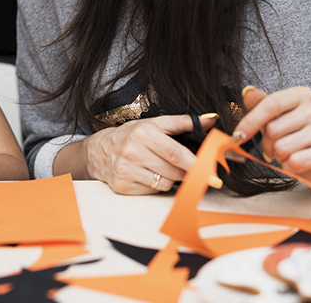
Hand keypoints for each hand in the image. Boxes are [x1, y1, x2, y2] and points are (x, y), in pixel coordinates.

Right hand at [83, 114, 219, 194]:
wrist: (99, 151)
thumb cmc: (131, 135)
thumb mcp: (155, 124)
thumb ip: (183, 122)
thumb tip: (210, 119)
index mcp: (143, 133)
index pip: (175, 153)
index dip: (196, 164)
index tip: (211, 173)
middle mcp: (132, 152)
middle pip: (173, 171)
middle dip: (186, 172)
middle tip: (186, 168)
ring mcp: (126, 170)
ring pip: (165, 183)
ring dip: (170, 178)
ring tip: (161, 168)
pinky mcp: (122, 186)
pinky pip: (152, 191)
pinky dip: (155, 185)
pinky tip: (148, 175)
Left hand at [234, 86, 310, 183]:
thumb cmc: (294, 131)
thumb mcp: (276, 115)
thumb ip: (260, 103)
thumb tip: (248, 92)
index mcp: (303, 95)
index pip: (271, 104)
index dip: (251, 121)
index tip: (238, 135)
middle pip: (273, 129)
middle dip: (267, 143)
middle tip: (275, 146)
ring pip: (282, 148)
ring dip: (278, 156)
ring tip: (288, 153)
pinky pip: (294, 162)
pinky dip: (289, 166)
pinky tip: (297, 162)